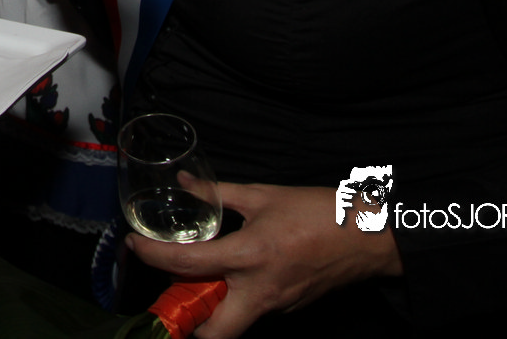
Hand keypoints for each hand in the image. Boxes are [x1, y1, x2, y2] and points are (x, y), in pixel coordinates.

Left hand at [125, 183, 402, 338]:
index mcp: (249, 256)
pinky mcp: (289, 310)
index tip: (134, 245)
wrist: (373, 236)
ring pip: (232, 327)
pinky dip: (234, 302)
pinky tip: (230, 279)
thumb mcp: (264, 194)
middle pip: (212, 334)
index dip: (152, 256)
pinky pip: (253, 314)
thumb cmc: (320, 211)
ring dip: (208, 314)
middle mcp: (260, 291)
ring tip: (194, 285)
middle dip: (184, 326)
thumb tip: (185, 183)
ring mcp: (277, 307)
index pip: (187, 265)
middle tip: (167, 297)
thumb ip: (219, 193)